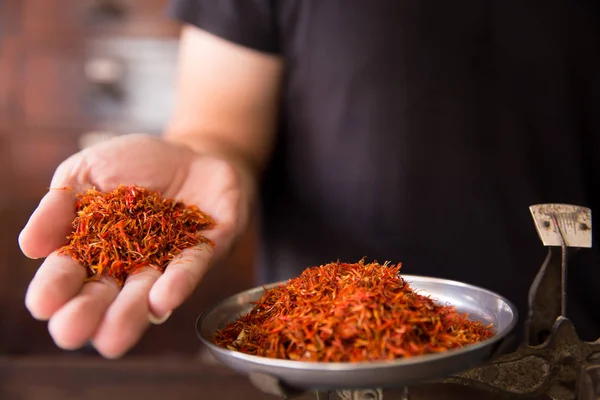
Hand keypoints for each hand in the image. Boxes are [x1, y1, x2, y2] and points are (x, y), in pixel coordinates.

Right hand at [19, 133, 252, 357]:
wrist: (189, 153)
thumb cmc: (132, 165)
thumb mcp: (86, 172)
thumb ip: (59, 204)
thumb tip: (30, 246)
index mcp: (91, 248)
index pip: (68, 273)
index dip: (54, 289)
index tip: (42, 304)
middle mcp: (128, 264)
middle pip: (105, 295)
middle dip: (87, 314)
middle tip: (71, 332)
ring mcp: (166, 260)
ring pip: (146, 292)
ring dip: (130, 313)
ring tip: (112, 338)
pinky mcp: (204, 250)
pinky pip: (189, 268)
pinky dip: (177, 283)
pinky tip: (162, 298)